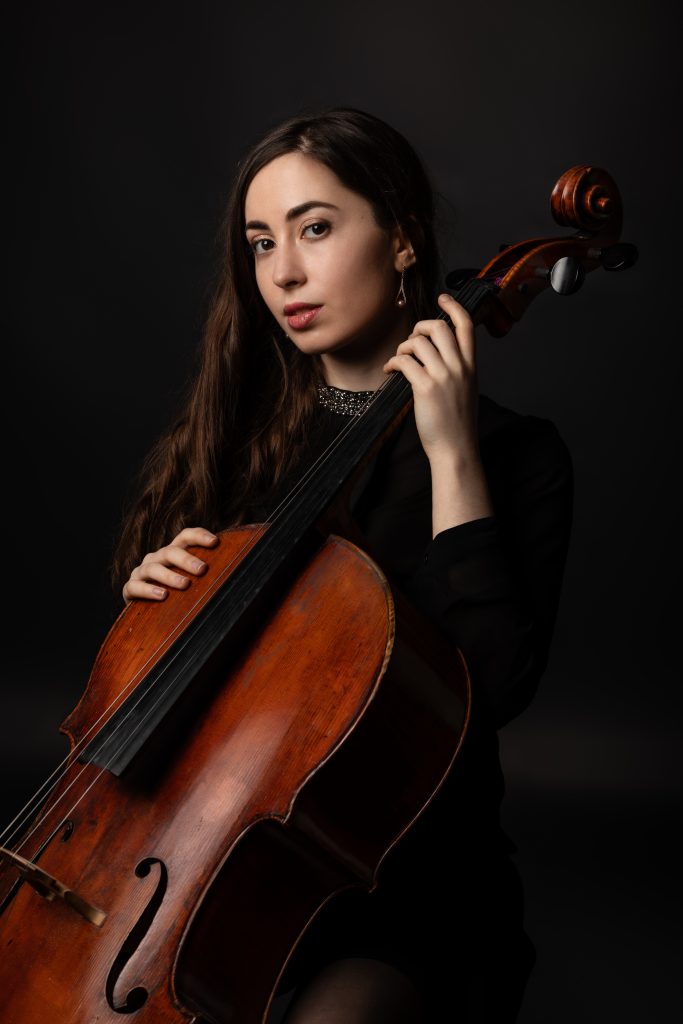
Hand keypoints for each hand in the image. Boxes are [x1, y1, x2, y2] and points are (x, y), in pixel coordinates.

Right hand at [122, 527, 218, 603]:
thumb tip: (243, 570)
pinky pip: (136, 586)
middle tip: (202, 569)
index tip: (215, 542)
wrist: (145, 609)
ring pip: (153, 568)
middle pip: (170, 552)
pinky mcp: (130, 588)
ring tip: (185, 584)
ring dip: (170, 576)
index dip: (199, 536)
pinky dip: (148, 590)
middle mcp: (157, 558)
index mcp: (173, 552)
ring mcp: (142, 572)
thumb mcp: (193, 581)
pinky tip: (162, 596)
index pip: (185, 536)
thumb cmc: (177, 593)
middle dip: (187, 559)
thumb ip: (211, 573)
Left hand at [382, 293, 478, 463]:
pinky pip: (404, 361)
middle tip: (410, 339)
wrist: (456, 449)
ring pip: (418, 342)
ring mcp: (442, 376)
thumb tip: (439, 354)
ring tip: (399, 360)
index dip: (454, 307)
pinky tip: (389, 370)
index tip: (443, 298)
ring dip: (403, 347)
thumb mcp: (467, 390)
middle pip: (438, 327)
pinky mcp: (425, 387)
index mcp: (471, 366)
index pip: (466, 325)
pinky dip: (392, 362)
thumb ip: (458, 369)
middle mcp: (459, 367)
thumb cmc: (458, 423)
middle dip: (419, 326)